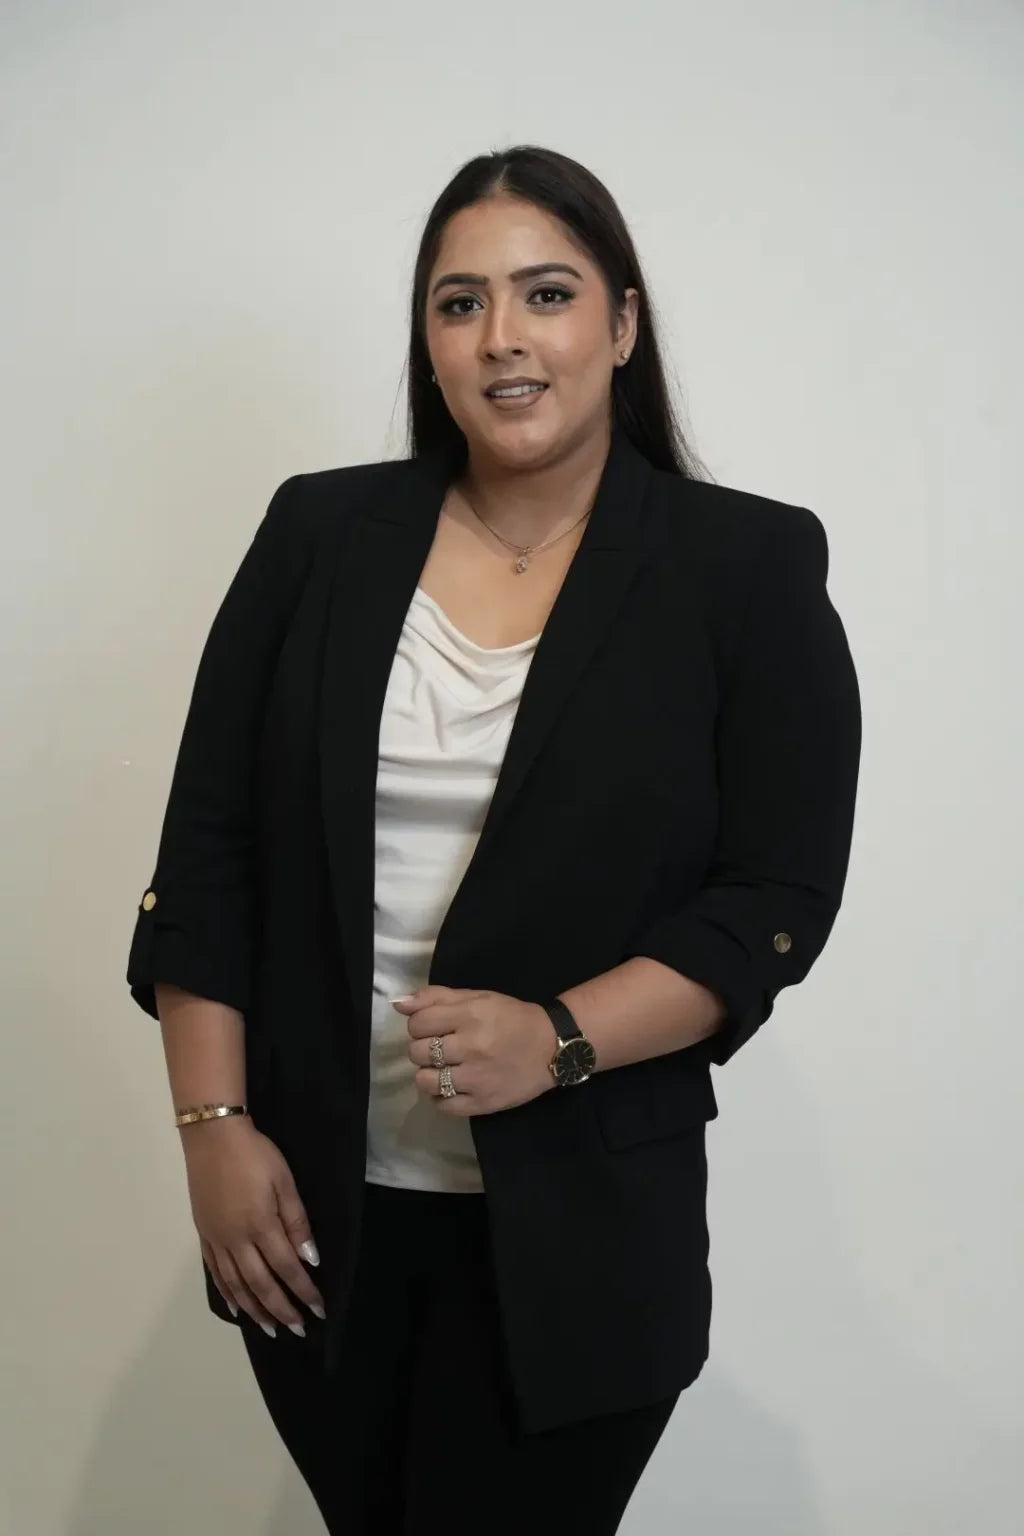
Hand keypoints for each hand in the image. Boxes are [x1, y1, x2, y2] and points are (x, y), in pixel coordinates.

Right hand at [180, 1115, 325, 1338]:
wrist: (212, 1136)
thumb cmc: (255, 1154)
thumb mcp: (284, 1180)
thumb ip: (296, 1221)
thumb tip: (310, 1259)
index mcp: (260, 1225)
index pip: (287, 1267)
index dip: (303, 1290)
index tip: (319, 1309)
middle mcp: (236, 1239)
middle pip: (261, 1284)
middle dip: (282, 1309)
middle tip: (298, 1329)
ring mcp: (217, 1239)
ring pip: (237, 1285)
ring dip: (256, 1309)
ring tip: (271, 1328)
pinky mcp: (204, 1234)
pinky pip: (216, 1272)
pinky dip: (228, 1294)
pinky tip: (237, 1308)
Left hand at [395, 986, 555, 1115]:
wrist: (552, 1047)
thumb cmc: (512, 1018)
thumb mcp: (478, 997)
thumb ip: (436, 997)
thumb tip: (398, 1003)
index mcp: (469, 1016)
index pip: (417, 1023)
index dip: (419, 1025)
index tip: (433, 1027)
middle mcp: (471, 1047)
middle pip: (417, 1052)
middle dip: (423, 1049)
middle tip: (440, 1048)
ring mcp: (476, 1078)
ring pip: (425, 1081)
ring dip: (428, 1074)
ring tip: (443, 1068)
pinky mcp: (483, 1103)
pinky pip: (443, 1106)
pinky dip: (440, 1097)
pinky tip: (451, 1086)